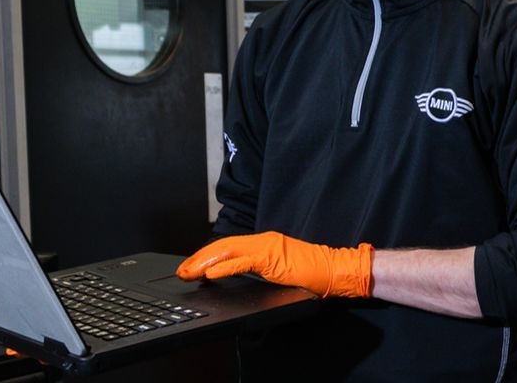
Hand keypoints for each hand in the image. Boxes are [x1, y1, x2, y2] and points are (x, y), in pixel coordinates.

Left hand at [176, 232, 373, 297]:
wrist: (334, 269)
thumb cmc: (312, 273)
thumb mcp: (280, 270)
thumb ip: (259, 269)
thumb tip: (235, 275)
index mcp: (265, 243)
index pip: (228, 247)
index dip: (207, 256)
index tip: (191, 267)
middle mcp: (263, 240)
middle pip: (222, 246)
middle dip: (198, 259)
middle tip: (182, 271)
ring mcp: (267, 247)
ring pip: (227, 251)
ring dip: (204, 263)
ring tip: (188, 273)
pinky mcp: (272, 257)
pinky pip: (242, 262)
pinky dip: (223, 267)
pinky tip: (210, 274)